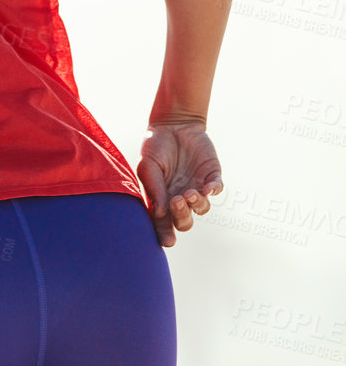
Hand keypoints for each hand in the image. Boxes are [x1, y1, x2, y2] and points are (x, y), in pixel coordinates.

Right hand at [137, 120, 222, 246]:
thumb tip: (161, 214)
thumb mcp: (148, 167)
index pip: (164, 223)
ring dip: (196, 204)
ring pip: (202, 208)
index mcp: (162, 199)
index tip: (168, 242)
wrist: (173, 124)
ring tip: (190, 193)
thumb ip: (154, 190)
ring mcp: (197, 188)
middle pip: (185, 221)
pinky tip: (207, 188)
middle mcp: (180, 198)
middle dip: (182, 216)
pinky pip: (217, 189)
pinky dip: (213, 191)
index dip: (165, 234)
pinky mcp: (212, 175)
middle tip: (177, 201)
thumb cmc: (155, 147)